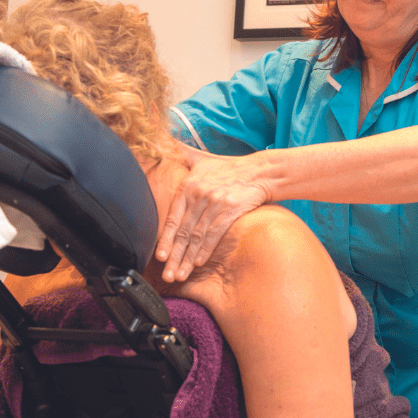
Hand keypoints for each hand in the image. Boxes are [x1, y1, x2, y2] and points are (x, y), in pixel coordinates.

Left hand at [156, 145, 271, 281]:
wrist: (258, 171)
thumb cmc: (228, 168)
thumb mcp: (201, 159)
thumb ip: (180, 155)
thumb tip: (159, 142)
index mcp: (188, 186)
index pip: (172, 218)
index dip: (164, 239)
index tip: (159, 257)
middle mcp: (198, 195)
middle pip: (182, 231)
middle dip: (173, 256)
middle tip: (167, 274)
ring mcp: (213, 204)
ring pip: (196, 237)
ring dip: (187, 258)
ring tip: (180, 275)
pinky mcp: (229, 211)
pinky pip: (214, 234)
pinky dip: (205, 250)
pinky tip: (198, 262)